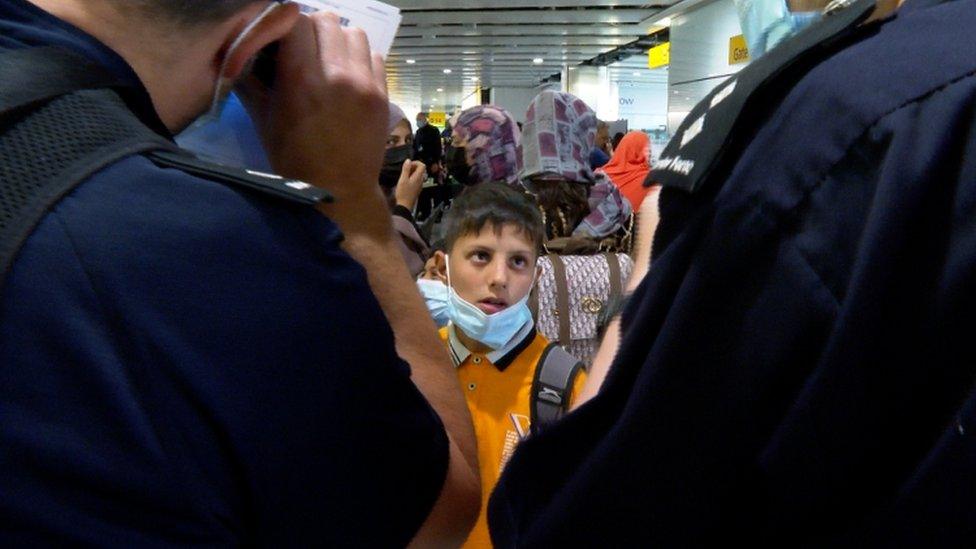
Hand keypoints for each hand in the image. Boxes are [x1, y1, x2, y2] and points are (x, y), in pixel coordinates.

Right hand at [243, 12, 390, 238]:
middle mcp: (336, 74)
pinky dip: (360, 59)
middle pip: (327, 21)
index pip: (296, 21)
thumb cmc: (294, 160)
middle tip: (304, 51)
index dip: (287, 27)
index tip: (282, 42)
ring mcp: (365, 83)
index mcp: (301, 78)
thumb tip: (242, 52)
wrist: (338, 192)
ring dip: (339, 41)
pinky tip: (348, 77)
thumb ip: (251, 80)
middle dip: (312, 31)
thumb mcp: (263, 119)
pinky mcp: (382, 94)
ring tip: (329, 61)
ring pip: (355, 33)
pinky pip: (374, 56)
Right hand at [396, 160, 426, 210]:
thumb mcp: (402, 179)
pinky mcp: (416, 189)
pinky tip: (405, 181)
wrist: (404, 206)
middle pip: (420, 169)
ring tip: (404, 175)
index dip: (416, 162)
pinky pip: (416, 180)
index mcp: (418, 177)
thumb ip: (406, 169)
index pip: (422, 165)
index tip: (409, 164)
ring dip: (411, 172)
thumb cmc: (403, 194)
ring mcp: (419, 185)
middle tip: (405, 169)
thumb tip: (408, 161)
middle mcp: (420, 181)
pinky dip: (411, 178)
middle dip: (413, 167)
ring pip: (418, 175)